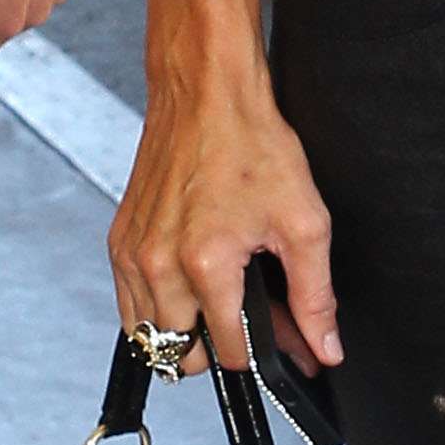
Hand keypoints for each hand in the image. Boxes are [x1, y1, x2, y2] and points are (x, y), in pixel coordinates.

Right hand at [111, 69, 339, 375]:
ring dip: (184, 331)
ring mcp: (132, 252)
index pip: (230, 353)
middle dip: (221, 346)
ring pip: (150, 335)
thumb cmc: (251, 143)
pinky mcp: (119, 239)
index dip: (266, 353)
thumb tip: (325, 347)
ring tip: (218, 300)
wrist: (206, 91)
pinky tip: (188, 279)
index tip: (284, 340)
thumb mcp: (303, 220)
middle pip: (183, 354)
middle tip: (252, 316)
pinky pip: (130, 303)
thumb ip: (315, 295)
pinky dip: (158, 304)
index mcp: (205, 263)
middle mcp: (158, 263)